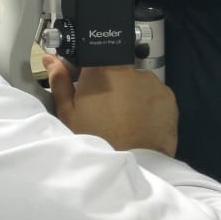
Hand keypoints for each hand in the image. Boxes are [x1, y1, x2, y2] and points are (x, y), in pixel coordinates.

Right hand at [43, 55, 177, 156]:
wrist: (136, 164)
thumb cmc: (99, 139)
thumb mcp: (68, 112)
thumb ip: (59, 81)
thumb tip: (51, 60)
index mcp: (101, 68)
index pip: (91, 55)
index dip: (86, 69)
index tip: (83, 83)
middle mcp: (129, 69)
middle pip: (114, 68)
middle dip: (108, 83)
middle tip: (102, 107)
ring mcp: (151, 82)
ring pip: (135, 81)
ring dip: (129, 92)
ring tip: (123, 116)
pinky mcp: (168, 97)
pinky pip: (153, 94)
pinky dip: (147, 103)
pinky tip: (138, 120)